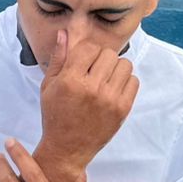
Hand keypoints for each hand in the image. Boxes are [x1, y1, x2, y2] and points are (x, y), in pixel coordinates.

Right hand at [37, 30, 138, 181]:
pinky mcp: (122, 109)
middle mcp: (92, 88)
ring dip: (115, 68)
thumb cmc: (55, 115)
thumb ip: (59, 58)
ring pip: (124, 65)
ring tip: (105, 79)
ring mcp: (109, 99)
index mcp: (70, 80)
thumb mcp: (49, 86)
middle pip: (109, 54)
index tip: (83, 62)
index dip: (86, 52)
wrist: (67, 148)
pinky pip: (134, 81)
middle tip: (93, 71)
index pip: (89, 48)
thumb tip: (64, 33)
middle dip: (101, 59)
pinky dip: (125, 82)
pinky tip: (113, 89)